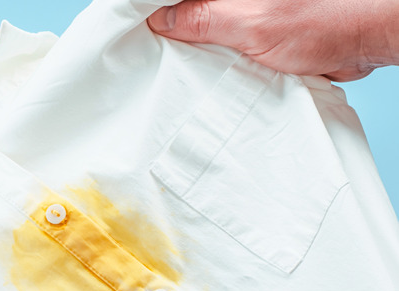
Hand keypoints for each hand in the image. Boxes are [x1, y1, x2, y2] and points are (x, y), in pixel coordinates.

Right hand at [147, 0, 398, 81]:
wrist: (364, 39)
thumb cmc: (323, 21)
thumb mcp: (252, 24)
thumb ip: (205, 19)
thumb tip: (162, 19)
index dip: (151, 11)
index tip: (130, 31)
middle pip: (186, 11)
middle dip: (166, 30)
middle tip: (144, 56)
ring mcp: (243, 13)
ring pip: (201, 29)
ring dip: (188, 48)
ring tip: (165, 68)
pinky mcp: (253, 33)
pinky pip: (219, 46)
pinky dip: (208, 61)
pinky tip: (196, 74)